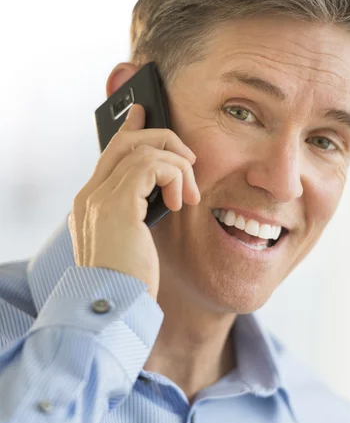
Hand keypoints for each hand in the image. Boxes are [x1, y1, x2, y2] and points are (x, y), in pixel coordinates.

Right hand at [68, 104, 199, 298]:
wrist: (113, 308)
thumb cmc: (128, 284)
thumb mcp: (132, 245)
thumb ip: (135, 217)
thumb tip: (159, 196)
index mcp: (90, 206)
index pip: (109, 156)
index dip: (128, 131)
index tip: (142, 114)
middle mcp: (88, 196)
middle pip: (123, 142)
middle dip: (161, 138)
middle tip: (189, 157)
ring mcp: (98, 197)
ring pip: (142, 148)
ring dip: (177, 164)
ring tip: (189, 194)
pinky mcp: (117, 202)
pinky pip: (152, 164)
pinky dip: (174, 175)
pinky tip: (179, 201)